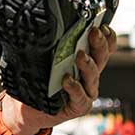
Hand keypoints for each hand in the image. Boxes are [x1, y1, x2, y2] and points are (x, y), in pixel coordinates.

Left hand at [0, 25, 117, 134]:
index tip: (103, 26)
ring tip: (80, 55)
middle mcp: (88, 76)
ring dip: (88, 64)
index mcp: (85, 62)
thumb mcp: (43, 60)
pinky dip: (75, 88)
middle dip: (100, 44)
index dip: (107, 38)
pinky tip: (68, 80)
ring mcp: (86, 91)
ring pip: (93, 76)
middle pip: (101, 58)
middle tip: (94, 33)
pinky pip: (81, 97)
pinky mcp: (79, 106)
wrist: (28, 109)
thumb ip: (50, 46)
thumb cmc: (37, 82)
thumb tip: (44, 26)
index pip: (102, 48)